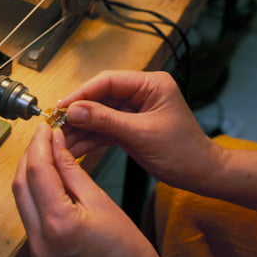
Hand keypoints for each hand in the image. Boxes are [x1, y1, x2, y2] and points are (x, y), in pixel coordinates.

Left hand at [12, 123, 196, 256]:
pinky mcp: (39, 256)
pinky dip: (35, 193)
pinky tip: (48, 180)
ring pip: (21, 200)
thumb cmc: (129, 253)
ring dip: (29, 173)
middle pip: (20, 184)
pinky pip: (29, 216)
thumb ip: (73, 171)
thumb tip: (56, 146)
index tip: (46, 127)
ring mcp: (37, 252)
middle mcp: (40, 241)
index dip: (40, 144)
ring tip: (45, 152)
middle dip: (29, 155)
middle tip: (43, 135)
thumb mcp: (102, 202)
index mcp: (59, 224)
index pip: (37, 171)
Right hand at [57, 70, 223, 190]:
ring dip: (80, 129)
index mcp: (150, 84)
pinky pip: (104, 129)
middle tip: (55, 125)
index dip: (81, 94)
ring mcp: (133, 111)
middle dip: (77, 113)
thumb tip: (74, 110)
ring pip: (99, 115)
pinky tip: (74, 148)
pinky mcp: (129, 127)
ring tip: (60, 140)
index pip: (107, 82)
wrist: (201, 174)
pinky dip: (90, 139)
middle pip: (99, 97)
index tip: (61, 107)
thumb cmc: (183, 152)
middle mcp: (140, 93)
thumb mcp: (141, 134)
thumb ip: (105, 120)